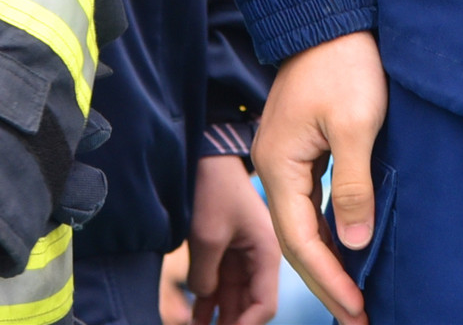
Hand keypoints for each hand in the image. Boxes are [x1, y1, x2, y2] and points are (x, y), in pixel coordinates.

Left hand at [187, 152, 280, 324]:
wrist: (204, 154)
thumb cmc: (214, 187)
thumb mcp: (208, 235)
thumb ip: (207, 276)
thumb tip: (203, 297)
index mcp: (268, 252)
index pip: (264, 305)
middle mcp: (259, 257)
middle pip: (249, 305)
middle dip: (232, 323)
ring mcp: (241, 254)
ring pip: (232, 298)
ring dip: (218, 317)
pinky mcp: (223, 249)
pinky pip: (218, 284)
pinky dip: (207, 302)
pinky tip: (195, 318)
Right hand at [253, 30, 386, 324]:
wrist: (328, 11)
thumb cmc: (345, 63)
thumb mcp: (358, 125)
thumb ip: (352, 187)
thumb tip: (353, 244)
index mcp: (279, 166)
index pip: (301, 241)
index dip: (329, 279)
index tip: (357, 309)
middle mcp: (272, 167)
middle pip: (295, 241)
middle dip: (325, 282)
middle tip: (356, 318)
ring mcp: (283, 157)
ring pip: (300, 225)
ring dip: (326, 262)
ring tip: (351, 298)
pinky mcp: (298, 147)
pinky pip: (307, 204)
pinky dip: (325, 233)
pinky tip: (345, 250)